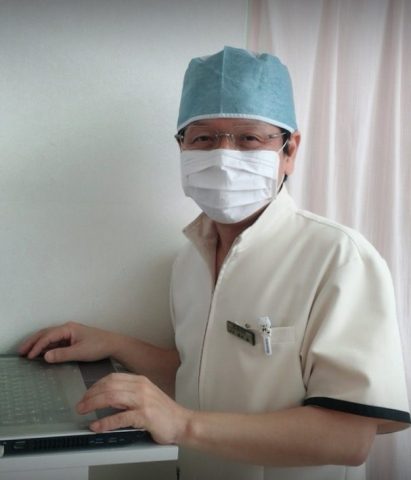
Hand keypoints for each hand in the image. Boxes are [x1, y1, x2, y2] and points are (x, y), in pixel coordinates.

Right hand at [18, 321, 115, 362]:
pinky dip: (46, 347)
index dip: (37, 346)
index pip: (48, 336)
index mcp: (68, 328)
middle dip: (33, 342)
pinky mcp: (72, 339)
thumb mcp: (80, 352)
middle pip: (46, 333)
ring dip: (38, 344)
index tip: (28, 356)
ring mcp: (69, 333)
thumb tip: (44, 357)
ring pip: (50, 337)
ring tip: (27, 352)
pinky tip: (41, 353)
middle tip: (20, 351)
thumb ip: (62, 355)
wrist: (113, 344)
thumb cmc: (98, 346)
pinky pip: (55, 342)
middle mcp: (67, 328)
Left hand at [76, 373, 190, 444]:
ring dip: (93, 404)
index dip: (96, 385)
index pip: (112, 378)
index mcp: (140, 381)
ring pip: (112, 398)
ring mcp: (143, 401)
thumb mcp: (146, 395)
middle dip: (91, 395)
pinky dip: (105, 422)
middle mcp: (141, 387)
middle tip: (81, 404)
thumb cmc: (163, 412)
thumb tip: (107, 395)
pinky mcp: (144, 416)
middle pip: (109, 386)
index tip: (87, 394)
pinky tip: (97, 425)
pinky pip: (120, 417)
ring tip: (84, 411)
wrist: (182, 422)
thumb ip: (129, 392)